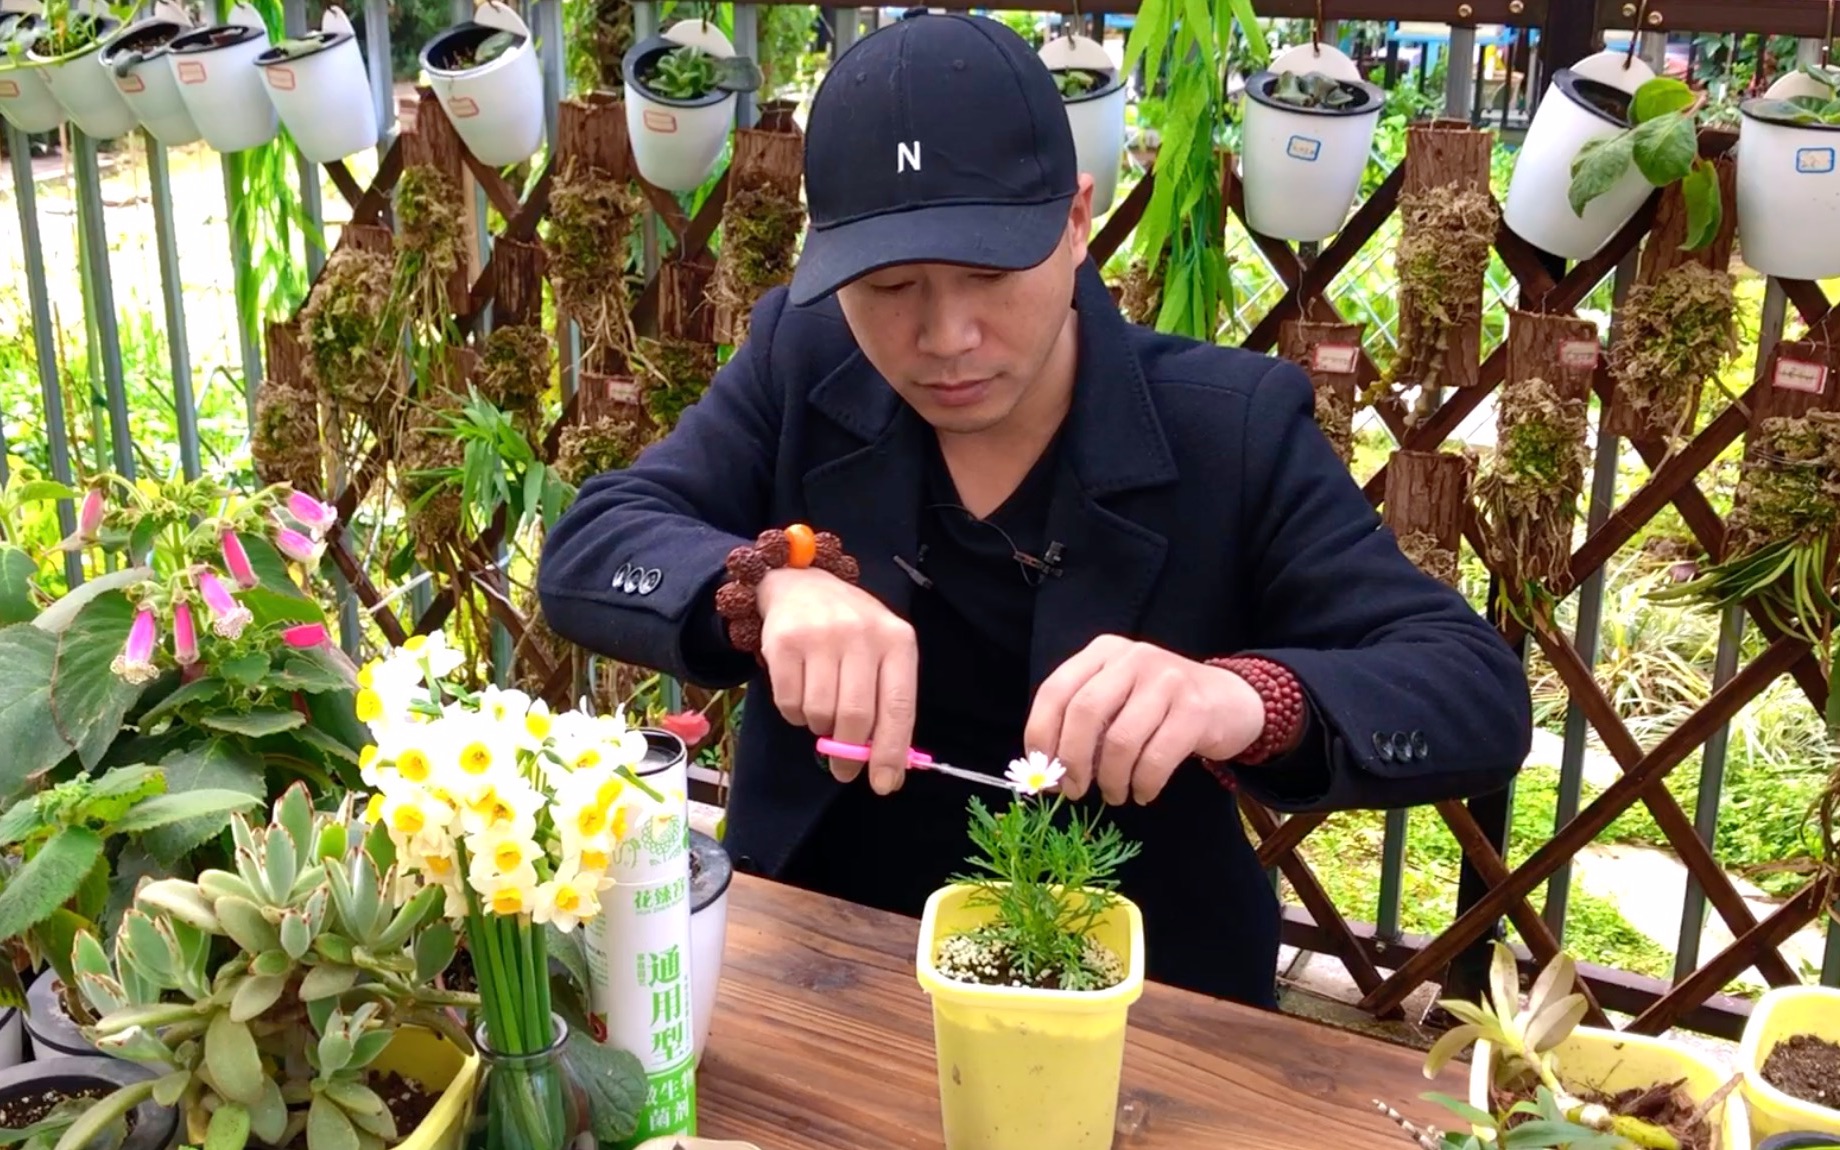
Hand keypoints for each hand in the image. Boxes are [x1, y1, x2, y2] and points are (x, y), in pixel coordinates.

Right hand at [756, 566, 918, 794]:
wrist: (801, 586)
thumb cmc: (850, 632)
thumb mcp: (880, 653)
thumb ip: (886, 701)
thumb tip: (883, 764)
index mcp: (897, 640)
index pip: (899, 706)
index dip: (891, 751)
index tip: (884, 784)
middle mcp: (861, 633)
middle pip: (856, 716)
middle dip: (849, 753)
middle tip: (843, 770)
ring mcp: (820, 635)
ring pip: (820, 713)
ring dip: (819, 727)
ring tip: (821, 710)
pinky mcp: (784, 641)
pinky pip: (789, 703)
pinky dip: (794, 714)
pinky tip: (800, 694)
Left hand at [1023, 635, 1263, 804]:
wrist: (1230, 701)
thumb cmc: (1160, 708)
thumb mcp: (1119, 698)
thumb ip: (1083, 723)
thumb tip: (1048, 772)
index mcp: (1103, 652)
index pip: (1055, 690)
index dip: (1041, 734)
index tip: (1042, 769)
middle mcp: (1133, 658)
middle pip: (1084, 713)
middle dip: (1072, 760)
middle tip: (1074, 791)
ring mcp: (1166, 680)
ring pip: (1120, 740)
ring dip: (1111, 779)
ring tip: (1115, 794)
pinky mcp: (1195, 709)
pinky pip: (1156, 758)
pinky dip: (1143, 784)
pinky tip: (1142, 792)